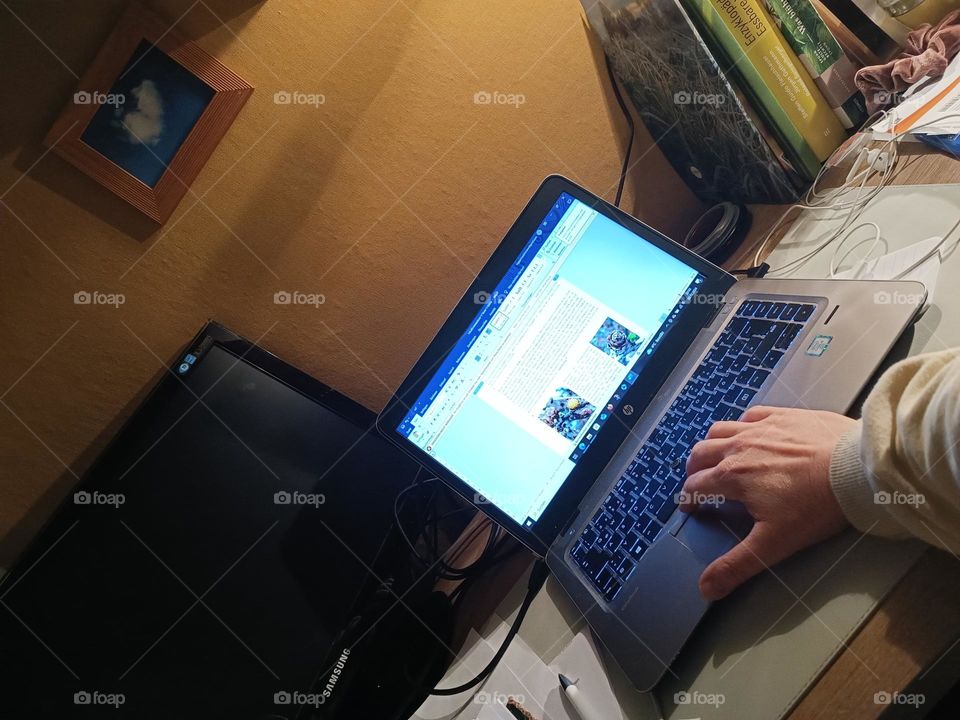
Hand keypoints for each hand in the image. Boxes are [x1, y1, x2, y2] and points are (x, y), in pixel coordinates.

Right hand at [680, 405, 857, 600]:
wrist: (858, 470)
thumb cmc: (816, 506)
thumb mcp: (774, 543)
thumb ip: (736, 565)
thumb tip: (704, 589)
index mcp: (732, 477)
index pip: (695, 486)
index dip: (688, 499)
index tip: (691, 508)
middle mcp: (739, 447)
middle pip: (700, 453)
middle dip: (693, 469)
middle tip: (698, 482)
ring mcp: (761, 427)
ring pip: (720, 429)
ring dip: (712, 444)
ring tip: (717, 456)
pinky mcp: (784, 415)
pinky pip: (751, 414)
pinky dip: (742, 424)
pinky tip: (750, 432)